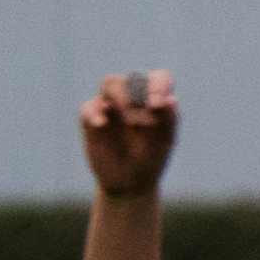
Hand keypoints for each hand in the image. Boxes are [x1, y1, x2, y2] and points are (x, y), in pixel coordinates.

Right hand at [74, 70, 172, 200]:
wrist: (129, 181)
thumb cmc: (151, 157)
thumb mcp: (163, 141)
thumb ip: (167, 119)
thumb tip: (171, 99)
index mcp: (155, 100)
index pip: (159, 78)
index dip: (158, 85)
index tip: (157, 104)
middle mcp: (133, 99)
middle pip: (131, 78)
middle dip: (137, 90)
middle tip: (142, 108)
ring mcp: (111, 106)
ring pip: (110, 83)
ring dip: (120, 95)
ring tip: (127, 116)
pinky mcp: (91, 119)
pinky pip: (88, 107)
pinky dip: (94, 112)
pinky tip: (101, 124)